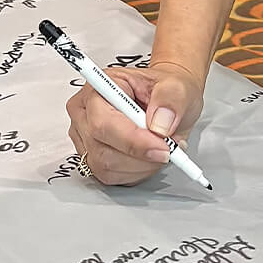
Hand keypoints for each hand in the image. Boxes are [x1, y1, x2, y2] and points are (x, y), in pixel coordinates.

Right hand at [66, 60, 203, 186]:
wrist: (167, 99)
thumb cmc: (164, 89)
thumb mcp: (177, 85)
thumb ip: (170, 99)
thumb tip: (160, 124)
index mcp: (99, 88)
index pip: (104, 123)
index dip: (133, 141)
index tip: (162, 147)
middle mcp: (85, 113)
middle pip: (103, 150)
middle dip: (142, 155)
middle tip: (169, 147)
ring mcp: (85, 138)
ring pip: (107, 168)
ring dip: (142, 165)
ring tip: (161, 147)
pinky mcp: (92, 158)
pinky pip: (112, 177)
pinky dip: (137, 172)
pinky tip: (149, 156)